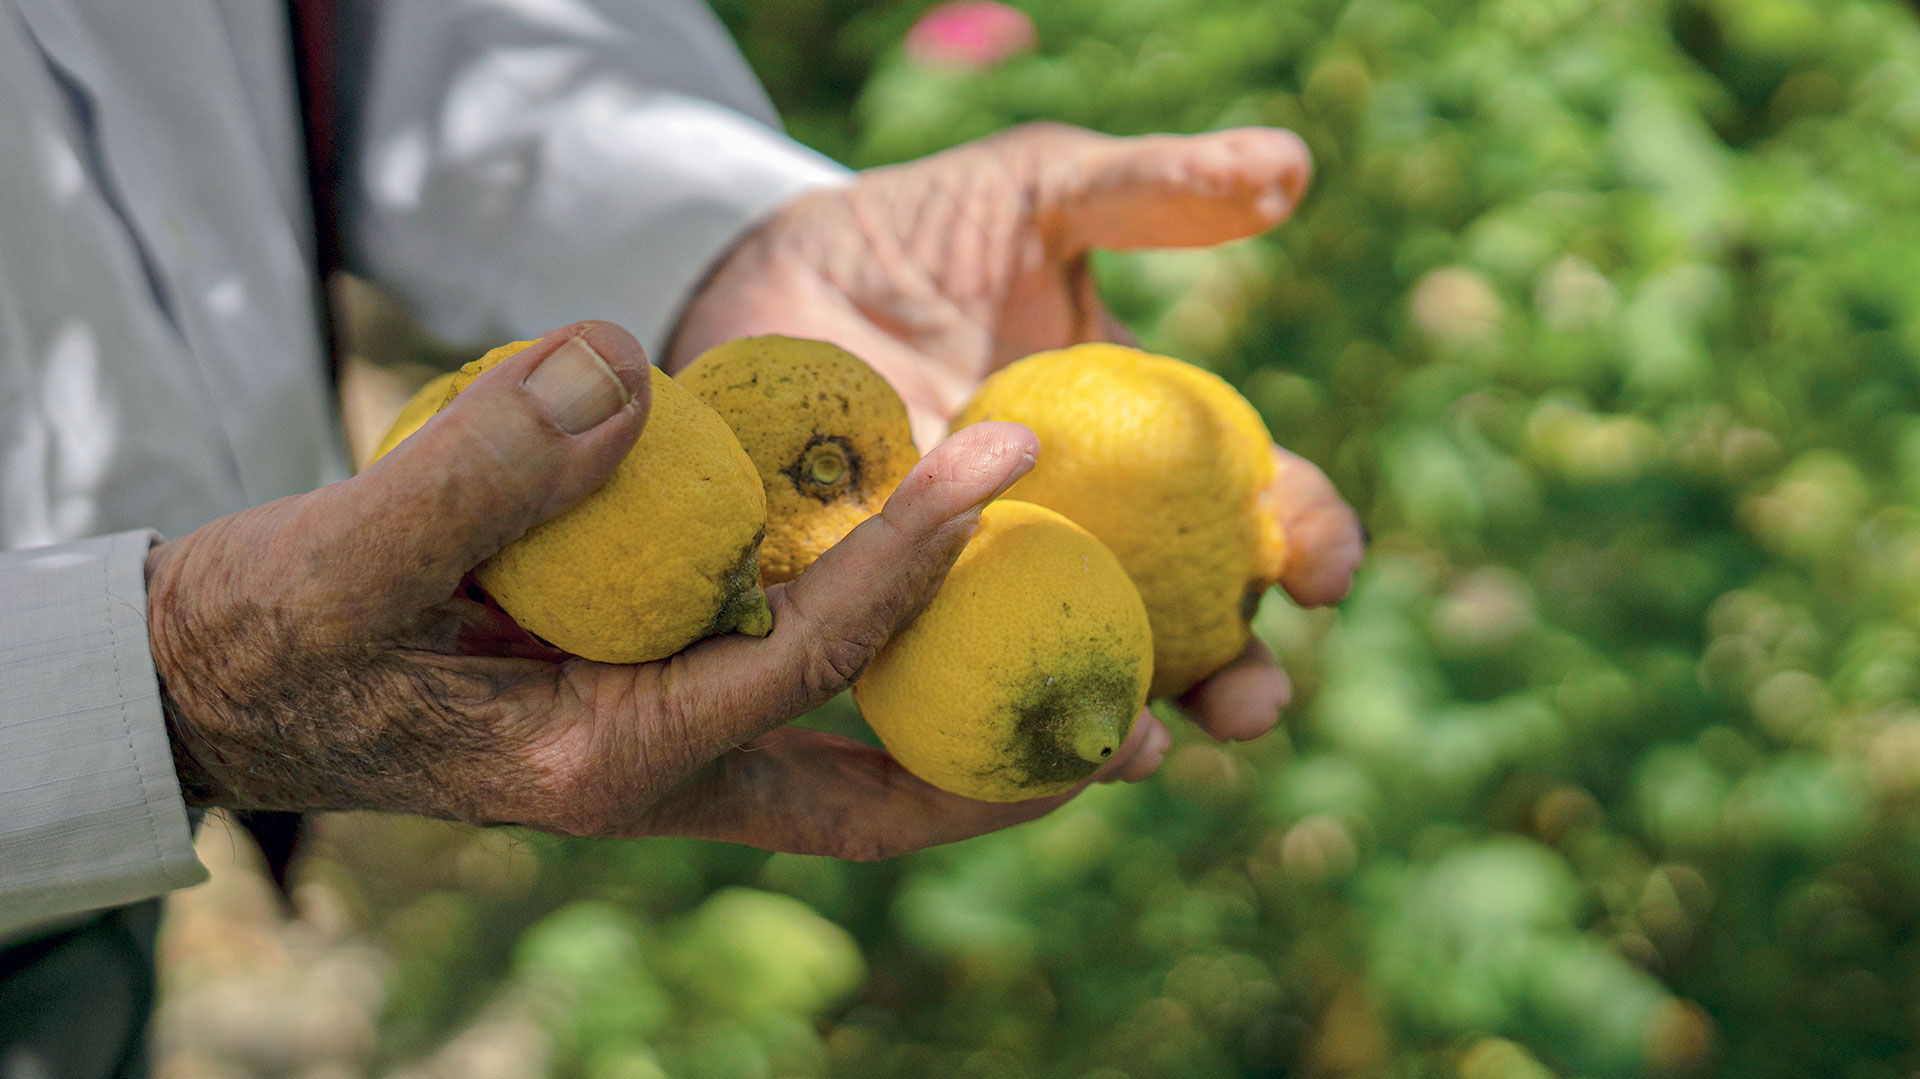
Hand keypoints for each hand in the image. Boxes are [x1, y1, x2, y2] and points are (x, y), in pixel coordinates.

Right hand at [150, 322, 1165, 858]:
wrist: (226, 685)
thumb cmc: (273, 635)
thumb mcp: (341, 562)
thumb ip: (475, 475)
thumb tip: (620, 368)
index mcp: (606, 758)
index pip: (804, 662)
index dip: (911, 560)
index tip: (1004, 459)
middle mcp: (660, 776)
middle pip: (876, 794)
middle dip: (1008, 765)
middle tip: (1148, 716)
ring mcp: (665, 756)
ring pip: (852, 770)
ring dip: (969, 736)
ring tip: (1102, 687)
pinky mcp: (655, 716)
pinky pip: (801, 713)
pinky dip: (883, 675)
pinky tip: (941, 608)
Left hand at [667, 123, 1363, 742]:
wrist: (768, 264)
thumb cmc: (924, 230)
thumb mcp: (1041, 189)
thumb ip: (1150, 189)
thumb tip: (1291, 167)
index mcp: (1143, 455)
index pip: (1249, 506)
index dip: (1305, 537)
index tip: (1325, 568)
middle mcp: (1079, 542)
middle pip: (1182, 628)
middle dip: (1236, 682)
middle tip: (1256, 707)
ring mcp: (980, 593)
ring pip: (1067, 679)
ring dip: (1120, 727)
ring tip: (1140, 754)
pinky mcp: (874, 621)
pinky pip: (935, 682)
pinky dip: (971, 720)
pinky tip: (1002, 753)